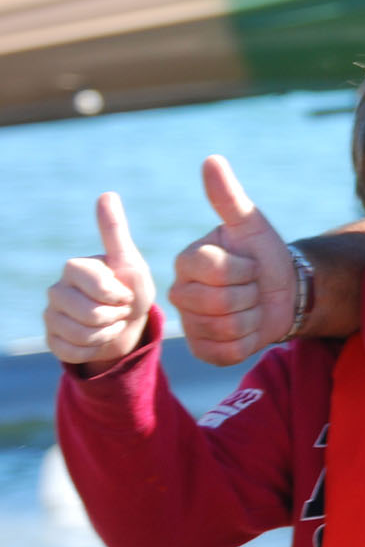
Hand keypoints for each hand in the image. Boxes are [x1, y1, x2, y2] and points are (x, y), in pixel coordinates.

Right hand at [44, 192, 156, 370]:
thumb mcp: (131, 262)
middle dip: (115, 315)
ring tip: (113, 322)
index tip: (126, 292)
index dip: (118, 293)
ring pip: (81, 334)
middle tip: (121, 309)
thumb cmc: (131, 287)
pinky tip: (100, 338)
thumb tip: (106, 194)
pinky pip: (72, 352)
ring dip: (108, 333)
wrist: (127, 321)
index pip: (94, 283)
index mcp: (75, 267)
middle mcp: (56, 289)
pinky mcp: (51, 339)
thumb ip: (116, 232)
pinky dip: (95, 349)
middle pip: (89, 313)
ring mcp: (51, 315)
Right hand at [168, 155, 294, 364]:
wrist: (285, 292)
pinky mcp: (205, 350)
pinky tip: (250, 328)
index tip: (250, 264)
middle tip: (254, 287)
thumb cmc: (265, 256)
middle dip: (251, 293)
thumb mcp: (252, 225)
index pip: (215, 268)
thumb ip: (228, 197)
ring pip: (228, 326)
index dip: (244, 268)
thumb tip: (211, 159)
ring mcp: (191, 324)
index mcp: (187, 262)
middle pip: (220, 300)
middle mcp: (181, 293)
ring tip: (253, 306)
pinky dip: (249, 341)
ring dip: (254, 317)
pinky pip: (228, 352)